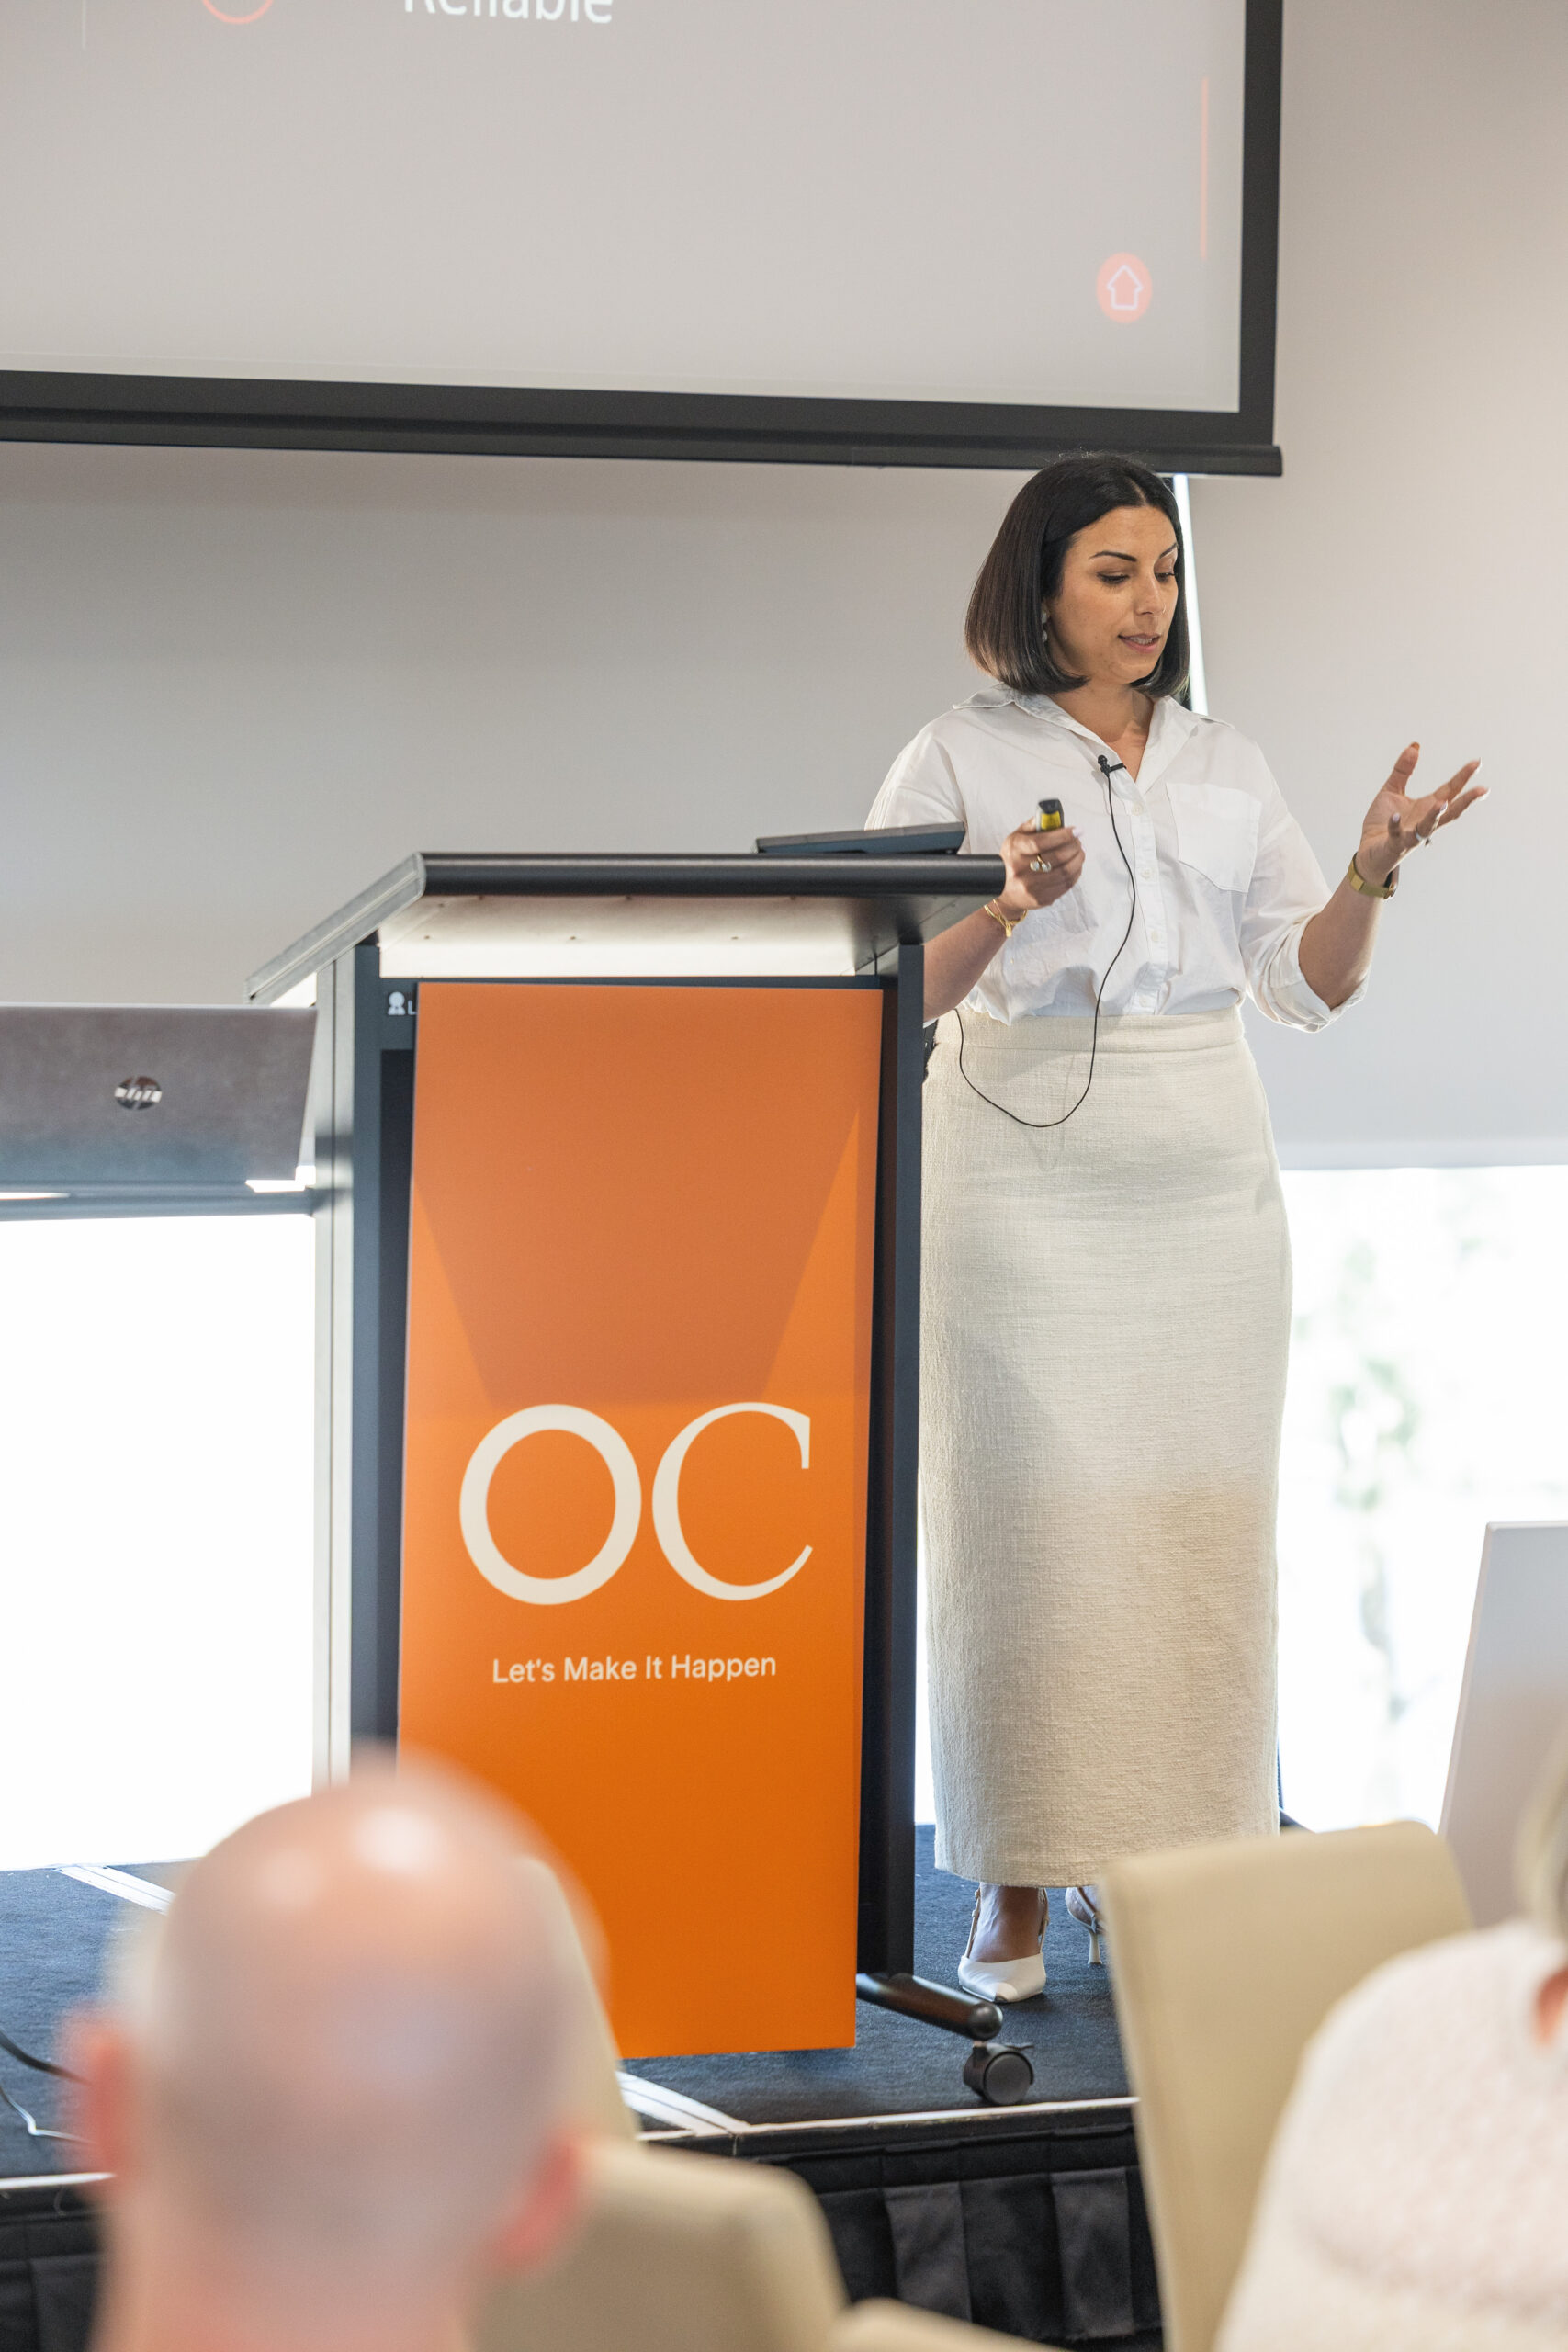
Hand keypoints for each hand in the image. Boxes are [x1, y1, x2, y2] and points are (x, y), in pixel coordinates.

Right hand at [994, 819, 1085, 919]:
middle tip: (1078, 840)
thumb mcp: (1015, 839)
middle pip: (1057, 857)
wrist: (1004, 891)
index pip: (1042, 842)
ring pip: (1065, 871)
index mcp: (1015, 851)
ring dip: (1078, 859)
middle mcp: (1021, 870)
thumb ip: (1033, 826)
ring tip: (1080, 852)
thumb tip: (1051, 816)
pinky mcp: (1041, 898)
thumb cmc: (1012, 860)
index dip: (1063, 835)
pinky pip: (1066, 885)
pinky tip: (1076, 865)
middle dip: (1074, 846)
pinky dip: (1076, 873)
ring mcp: (1032, 887)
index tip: (1075, 830)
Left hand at [1357, 742, 1484, 885]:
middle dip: (1466, 801)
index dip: (1463, 777)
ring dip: (1434, 816)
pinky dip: (1395, 827)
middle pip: (1449, 811)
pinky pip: (1396, 835)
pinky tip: (1394, 818)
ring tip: (1442, 803)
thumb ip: (1403, 770)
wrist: (1369, 850)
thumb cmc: (1383, 822)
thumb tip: (1415, 746)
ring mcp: (1411, 835)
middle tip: (1483, 789)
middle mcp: (1424, 822)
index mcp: (1427, 807)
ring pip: (1428, 827)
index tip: (1477, 763)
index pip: (1450, 791)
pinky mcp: (1394, 844)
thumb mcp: (1392, 791)